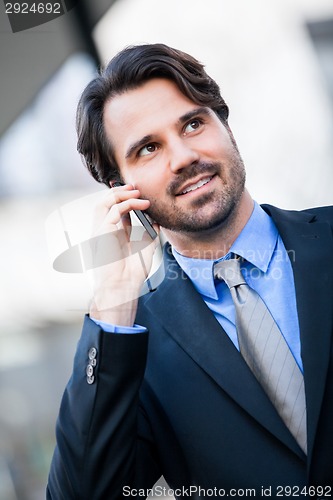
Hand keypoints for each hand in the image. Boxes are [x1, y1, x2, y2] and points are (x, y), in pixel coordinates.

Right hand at [88, 184, 158, 325]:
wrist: (124, 286)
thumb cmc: (132, 272)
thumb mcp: (147, 246)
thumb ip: (149, 231)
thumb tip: (156, 218)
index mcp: (112, 234)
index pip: (114, 210)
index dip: (125, 199)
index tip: (140, 195)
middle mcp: (103, 231)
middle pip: (105, 203)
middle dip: (119, 192)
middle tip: (136, 188)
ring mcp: (100, 231)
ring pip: (103, 203)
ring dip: (119, 193)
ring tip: (136, 192)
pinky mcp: (102, 232)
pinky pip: (112, 210)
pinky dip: (127, 203)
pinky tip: (141, 204)